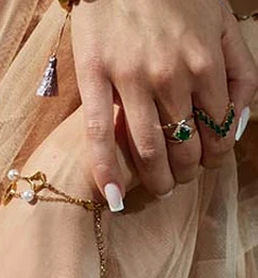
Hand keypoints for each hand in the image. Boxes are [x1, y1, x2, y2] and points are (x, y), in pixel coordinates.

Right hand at [70, 0, 257, 204]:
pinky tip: (115, 195)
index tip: (207, 165)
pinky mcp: (95, 78)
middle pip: (184, 146)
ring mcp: (131, 79)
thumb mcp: (222, 24)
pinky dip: (106, 170)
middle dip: (186, 172)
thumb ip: (241, 72)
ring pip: (148, 148)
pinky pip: (100, 134)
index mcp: (206, 63)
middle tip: (180, 180)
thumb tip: (235, 125)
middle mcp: (172, 75)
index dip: (215, 156)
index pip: (217, 129)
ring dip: (156, 180)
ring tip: (158, 189)